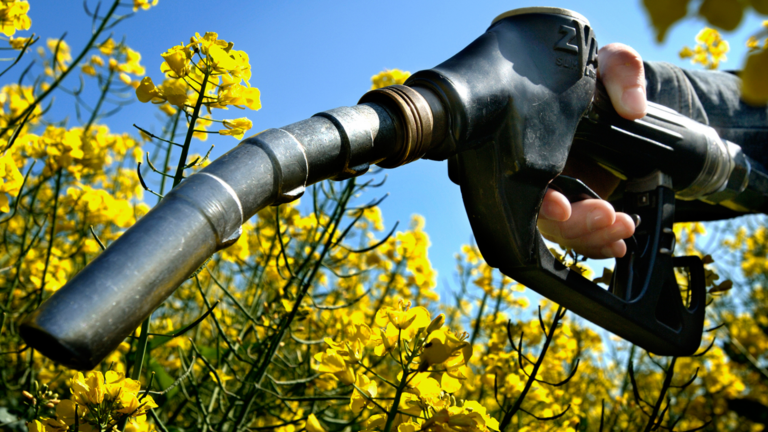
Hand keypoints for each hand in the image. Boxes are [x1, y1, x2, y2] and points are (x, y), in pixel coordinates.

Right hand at [537, 43, 645, 258]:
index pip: (524, 179)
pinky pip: (579, 236)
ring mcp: (558, 191)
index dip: (540, 201)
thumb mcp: (612, 63)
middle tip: (608, 214)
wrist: (613, 99)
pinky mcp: (577, 205)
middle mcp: (539, 170)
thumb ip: (623, 71)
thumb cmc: (599, 78)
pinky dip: (598, 244)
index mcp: (535, 141)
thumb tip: (634, 107)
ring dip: (592, 236)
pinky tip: (618, 243)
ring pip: (562, 232)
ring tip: (625, 226)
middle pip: (542, 216)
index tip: (563, 208)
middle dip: (575, 225)